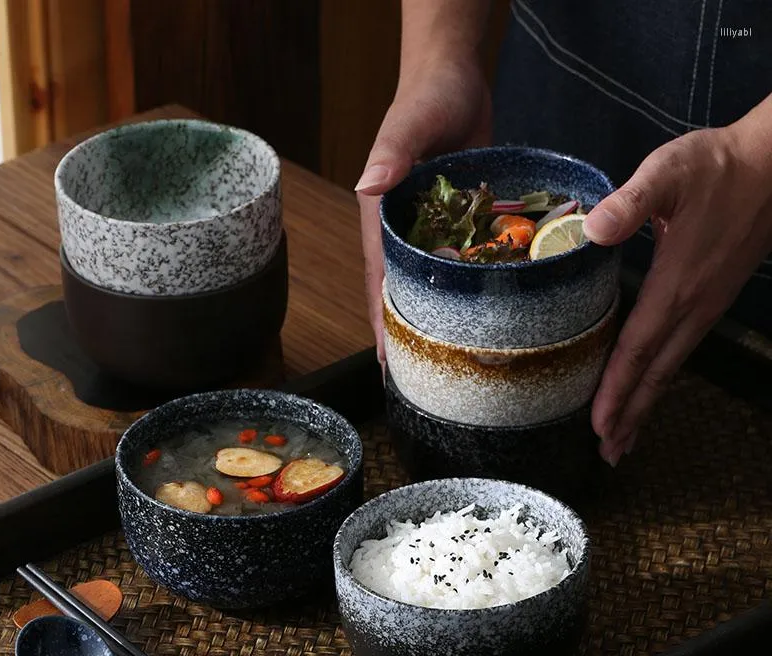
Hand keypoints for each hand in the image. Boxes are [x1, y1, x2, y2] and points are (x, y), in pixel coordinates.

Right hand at [356, 59, 491, 365]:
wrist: (454, 78)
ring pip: (433, 282)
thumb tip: (370, 184)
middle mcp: (404, 231)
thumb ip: (392, 152)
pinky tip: (486, 312)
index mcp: (383, 219)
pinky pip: (463, 261)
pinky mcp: (460, 221)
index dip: (382, 322)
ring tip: (452, 358)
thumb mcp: (407, 123)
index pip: (377, 280)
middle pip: (402, 291)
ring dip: (438, 317)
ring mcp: (433, 229)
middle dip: (408, 333)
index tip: (388, 362)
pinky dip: (468, 288)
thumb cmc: (426, 97)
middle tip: (422, 377)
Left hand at [585, 106, 771, 465]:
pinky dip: (660, 379)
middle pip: (656, 374)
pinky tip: (650, 385)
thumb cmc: (718, 167)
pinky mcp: (712, 299)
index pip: (638, 350)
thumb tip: (594, 228)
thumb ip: (631, 201)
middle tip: (608, 453)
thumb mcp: (670, 172)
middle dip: (630, 415)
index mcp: (676, 286)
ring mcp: (706, 307)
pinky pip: (680, 351)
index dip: (616, 389)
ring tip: (624, 437)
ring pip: (671, 368)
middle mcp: (693, 307)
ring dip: (645, 404)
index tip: (598, 427)